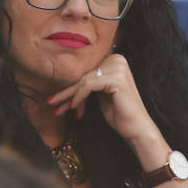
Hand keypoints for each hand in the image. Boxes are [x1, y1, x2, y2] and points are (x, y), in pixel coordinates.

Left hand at [46, 54, 161, 152]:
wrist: (136, 127)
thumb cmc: (119, 112)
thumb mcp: (101, 93)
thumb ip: (89, 83)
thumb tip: (65, 81)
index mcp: (114, 59)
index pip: (86, 72)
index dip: (70, 87)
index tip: (56, 99)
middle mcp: (117, 59)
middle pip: (83, 76)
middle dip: (66, 92)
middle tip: (51, 102)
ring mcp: (117, 67)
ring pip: (83, 81)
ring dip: (68, 97)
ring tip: (58, 109)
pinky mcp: (115, 78)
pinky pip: (88, 86)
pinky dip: (78, 98)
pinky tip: (74, 109)